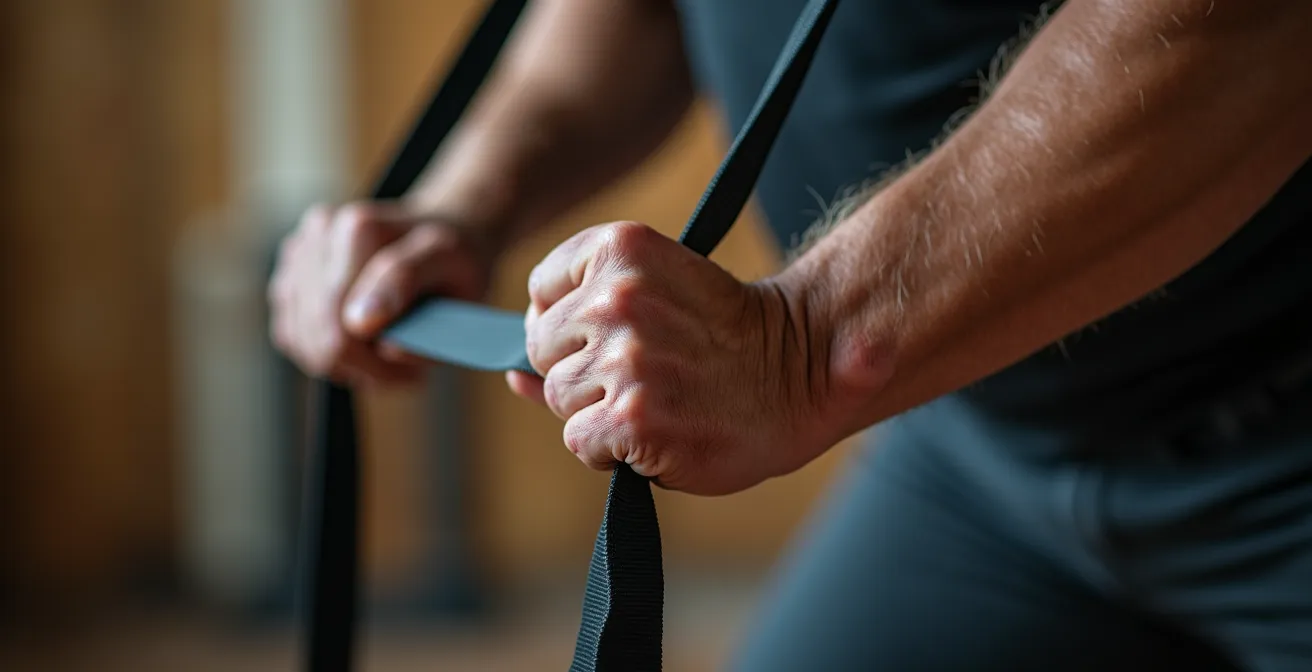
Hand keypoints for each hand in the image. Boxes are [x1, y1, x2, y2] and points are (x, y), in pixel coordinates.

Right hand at [269, 201, 497, 386]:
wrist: (441, 230)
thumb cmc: (452, 256)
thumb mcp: (453, 266)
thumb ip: (407, 286)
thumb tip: (361, 326)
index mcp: (360, 231)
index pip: (342, 331)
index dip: (377, 368)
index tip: (415, 376)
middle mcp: (320, 233)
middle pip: (318, 339)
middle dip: (362, 367)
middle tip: (404, 373)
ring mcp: (299, 252)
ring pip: (300, 339)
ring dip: (344, 361)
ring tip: (387, 354)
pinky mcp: (289, 272)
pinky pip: (291, 333)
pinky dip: (323, 349)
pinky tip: (362, 342)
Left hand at [507, 221, 833, 494]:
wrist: (799, 371)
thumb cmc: (723, 337)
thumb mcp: (654, 296)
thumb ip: (576, 325)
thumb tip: (506, 374)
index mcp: (619, 248)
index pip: (539, 294)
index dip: (571, 327)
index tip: (620, 334)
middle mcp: (616, 296)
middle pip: (542, 351)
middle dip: (583, 371)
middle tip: (651, 370)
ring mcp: (624, 357)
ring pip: (559, 399)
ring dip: (599, 412)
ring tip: (660, 398)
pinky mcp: (632, 415)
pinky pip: (580, 441)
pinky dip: (613, 450)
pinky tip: (660, 430)